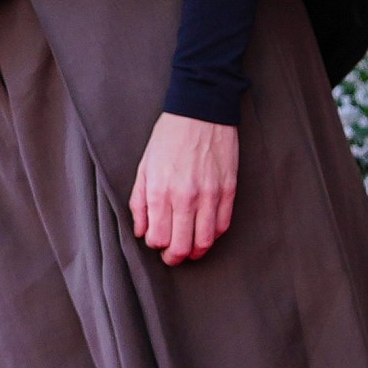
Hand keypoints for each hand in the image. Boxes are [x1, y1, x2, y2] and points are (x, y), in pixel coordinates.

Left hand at [129, 112, 239, 265]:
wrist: (201, 109)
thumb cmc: (169, 136)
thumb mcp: (145, 166)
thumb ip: (140, 202)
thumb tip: (141, 231)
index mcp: (161, 191)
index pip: (158, 238)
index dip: (155, 244)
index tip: (156, 240)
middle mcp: (186, 197)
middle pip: (181, 247)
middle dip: (174, 257)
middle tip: (172, 255)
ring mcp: (210, 195)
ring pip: (204, 242)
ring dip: (195, 252)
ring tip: (190, 249)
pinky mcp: (228, 190)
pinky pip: (222, 225)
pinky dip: (213, 235)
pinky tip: (205, 231)